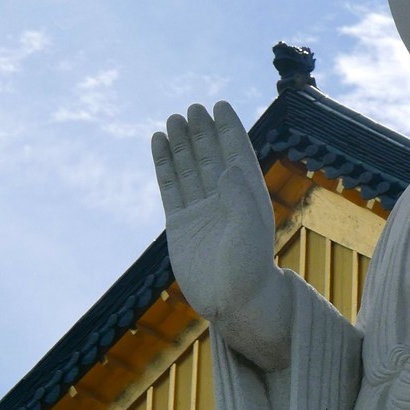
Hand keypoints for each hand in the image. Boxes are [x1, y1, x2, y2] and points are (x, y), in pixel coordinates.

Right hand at [151, 101, 290, 364]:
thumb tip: (230, 166)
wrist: (234, 305)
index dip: (229, 129)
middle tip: (192, 108)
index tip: (220, 104)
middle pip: (211, 156)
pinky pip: (171, 188)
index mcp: (248, 196)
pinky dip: (165, 165)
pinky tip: (158, 143)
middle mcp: (225, 199)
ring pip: (189, 168)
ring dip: (181, 144)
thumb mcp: (250, 231)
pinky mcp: (180, 225)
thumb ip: (240, 198)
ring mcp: (201, 211)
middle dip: (202, 132)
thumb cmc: (250, 269)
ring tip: (173, 118)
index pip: (237, 153)